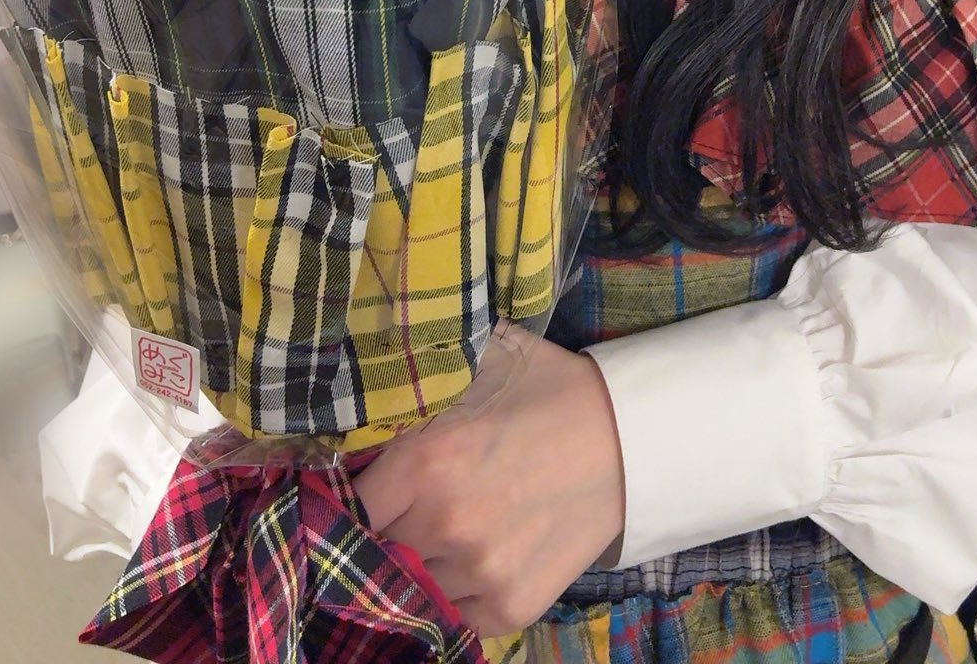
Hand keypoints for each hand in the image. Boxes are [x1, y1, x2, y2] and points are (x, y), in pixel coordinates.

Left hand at [350, 322, 625, 635]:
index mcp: (427, 461)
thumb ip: (417, 378)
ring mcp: (481, 572)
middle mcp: (446, 524)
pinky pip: (454, 614)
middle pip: (377, 550)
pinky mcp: (511, 606)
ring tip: (451, 526)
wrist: (628, 437)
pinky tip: (475, 556)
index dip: (348, 500)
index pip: (349, 507)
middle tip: (409, 507)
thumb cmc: (545, 391)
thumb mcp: (478, 361)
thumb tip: (359, 381)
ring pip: (413, 585)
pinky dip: (455, 592)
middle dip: (386, 530)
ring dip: (420, 563)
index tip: (359, 493)